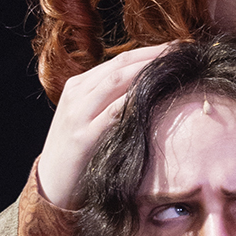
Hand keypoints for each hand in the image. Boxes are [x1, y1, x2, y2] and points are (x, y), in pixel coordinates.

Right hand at [36, 44, 169, 208]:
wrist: (51, 187)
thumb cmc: (78, 157)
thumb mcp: (89, 121)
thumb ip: (110, 105)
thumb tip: (148, 94)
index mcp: (79, 85)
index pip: (120, 61)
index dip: (150, 51)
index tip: (178, 48)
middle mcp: (77, 93)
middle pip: (121, 65)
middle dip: (154, 55)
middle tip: (184, 49)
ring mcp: (78, 113)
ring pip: (116, 81)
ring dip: (148, 70)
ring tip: (174, 65)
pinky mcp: (83, 137)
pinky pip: (113, 113)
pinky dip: (134, 101)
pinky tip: (156, 94)